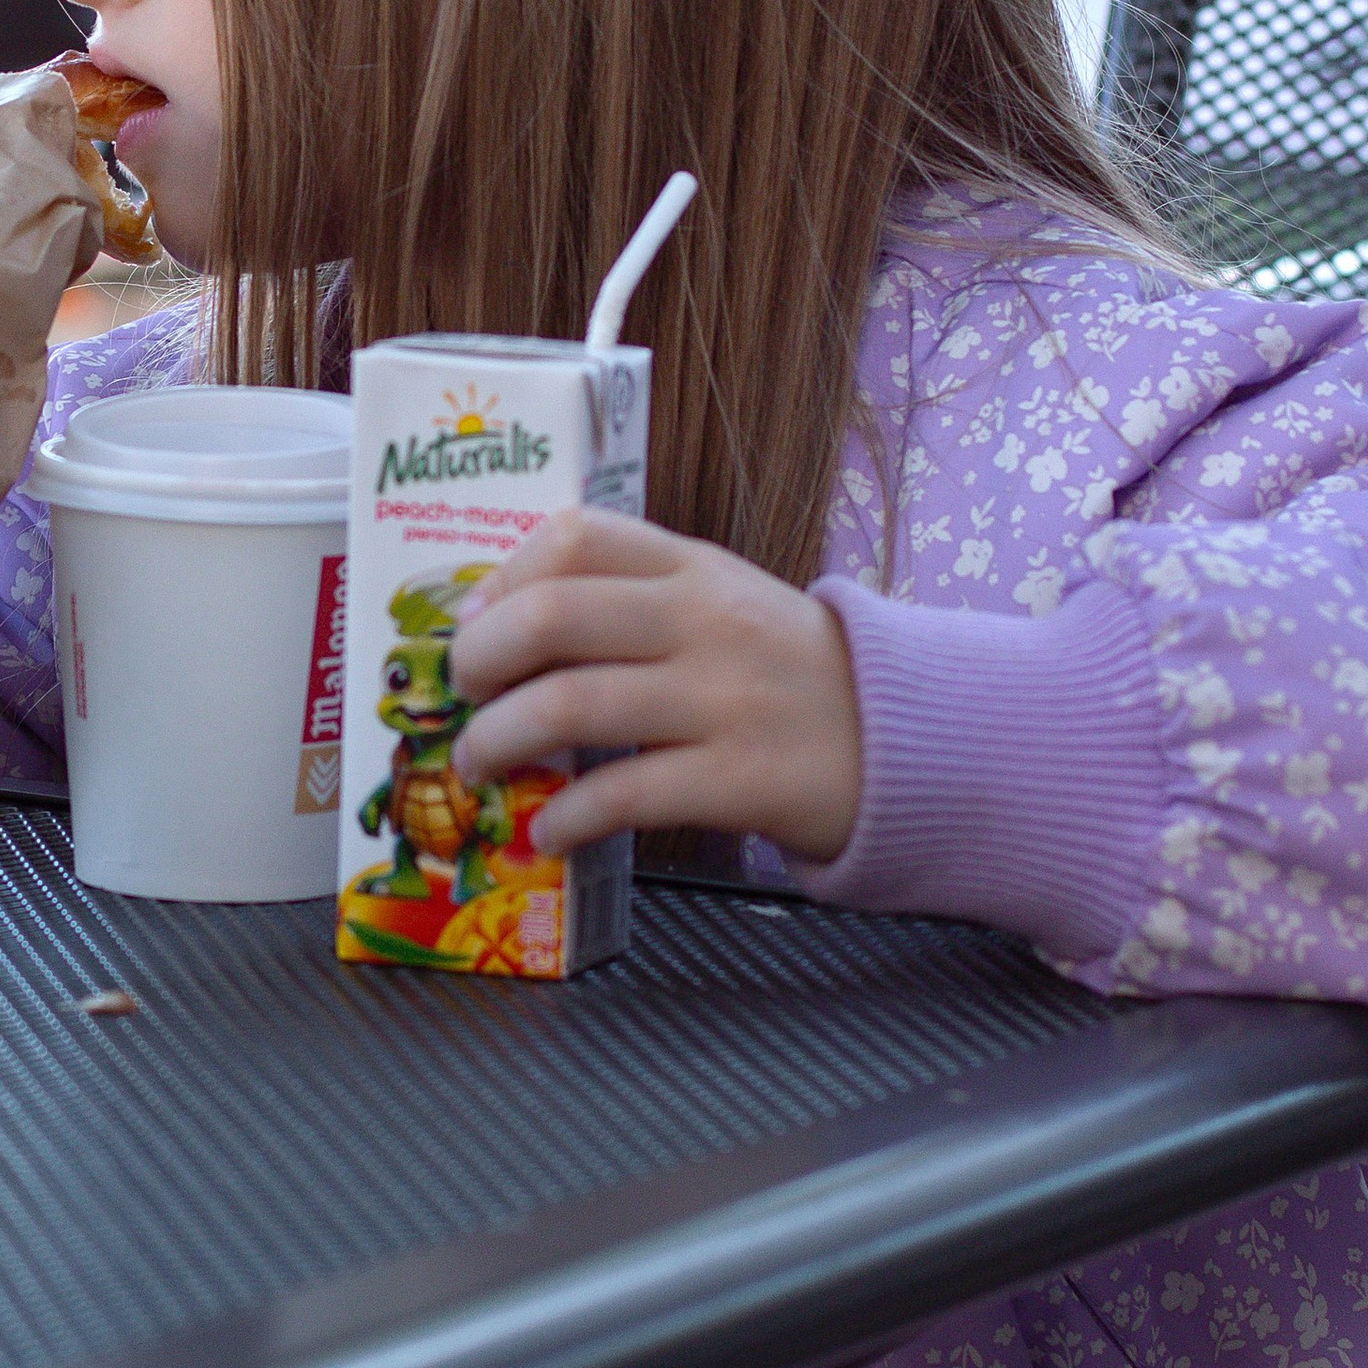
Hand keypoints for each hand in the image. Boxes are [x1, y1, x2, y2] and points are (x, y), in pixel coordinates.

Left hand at [448, 510, 862, 863]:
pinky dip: (563, 818)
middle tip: (464, 698)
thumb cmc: (785, 672)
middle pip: (552, 616)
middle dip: (478, 661)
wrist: (904, 738)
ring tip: (478, 767)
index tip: (475, 623)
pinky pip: (622, 795)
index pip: (577, 535)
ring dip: (496, 742)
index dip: (502, 578)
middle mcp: (704, 622)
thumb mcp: (720, 603)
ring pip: (570, 705)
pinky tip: (547, 831)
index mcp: (693, 568)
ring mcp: (724, 699)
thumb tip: (501, 629)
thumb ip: (631, 600)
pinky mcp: (740, 778)